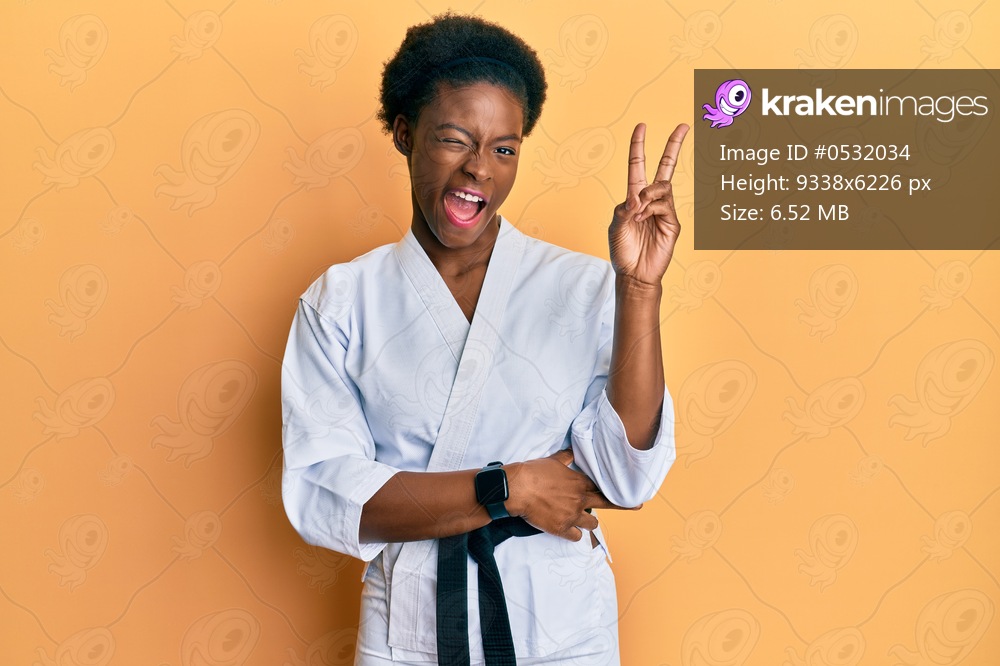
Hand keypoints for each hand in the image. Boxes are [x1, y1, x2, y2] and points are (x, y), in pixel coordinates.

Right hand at [506, 449, 639, 541]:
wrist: (518, 489)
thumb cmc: (534, 472)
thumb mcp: (552, 460)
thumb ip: (566, 457)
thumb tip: (572, 451)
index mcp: (579, 482)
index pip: (602, 486)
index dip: (610, 488)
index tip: (622, 489)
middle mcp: (580, 499)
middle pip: (606, 503)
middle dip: (624, 505)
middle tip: (637, 506)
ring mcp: (572, 515)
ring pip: (592, 523)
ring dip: (590, 522)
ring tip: (585, 520)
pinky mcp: (562, 528)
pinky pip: (576, 536)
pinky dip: (574, 534)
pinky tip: (571, 531)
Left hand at [609, 123, 688, 285]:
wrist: (634, 274)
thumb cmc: (622, 251)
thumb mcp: (615, 226)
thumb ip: (623, 208)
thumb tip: (637, 197)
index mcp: (634, 198)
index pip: (638, 166)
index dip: (638, 146)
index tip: (641, 126)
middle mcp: (651, 200)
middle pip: (665, 167)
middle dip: (674, 146)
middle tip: (683, 125)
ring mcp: (664, 211)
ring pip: (662, 187)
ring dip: (648, 194)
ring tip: (637, 211)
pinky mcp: (672, 223)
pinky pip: (664, 205)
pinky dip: (651, 208)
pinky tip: (643, 219)